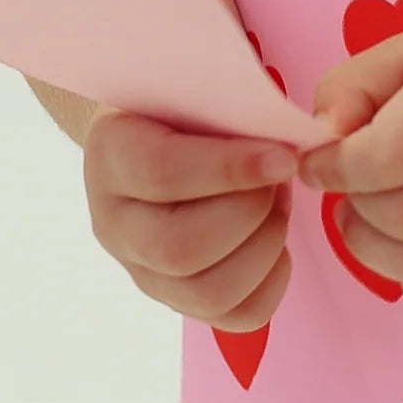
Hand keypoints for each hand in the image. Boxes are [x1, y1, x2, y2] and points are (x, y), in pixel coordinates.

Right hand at [84, 113, 296, 329]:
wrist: (156, 135)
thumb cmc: (183, 105)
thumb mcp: (191, 85)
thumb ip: (226, 102)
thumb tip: (292, 135)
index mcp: (110, 156)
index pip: (162, 174)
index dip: (231, 169)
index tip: (284, 156)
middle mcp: (114, 224)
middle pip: (181, 248)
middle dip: (251, 213)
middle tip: (279, 175)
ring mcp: (142, 271)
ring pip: (209, 292)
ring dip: (265, 245)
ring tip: (277, 202)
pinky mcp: (177, 300)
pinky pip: (236, 316)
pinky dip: (273, 280)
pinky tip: (274, 239)